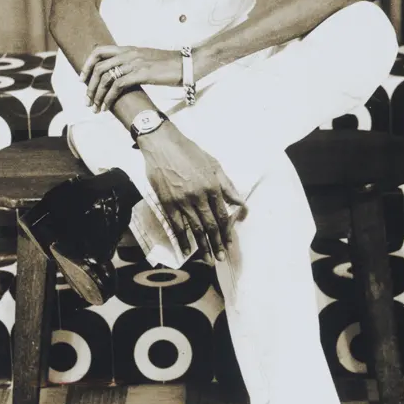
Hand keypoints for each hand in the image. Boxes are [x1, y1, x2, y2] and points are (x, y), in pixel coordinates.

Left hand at [80, 45, 181, 111]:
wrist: (187, 64)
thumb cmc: (170, 65)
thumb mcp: (148, 60)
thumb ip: (134, 64)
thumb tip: (124, 76)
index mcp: (129, 49)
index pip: (99, 51)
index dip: (87, 65)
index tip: (83, 79)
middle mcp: (128, 54)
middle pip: (98, 67)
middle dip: (89, 86)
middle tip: (87, 101)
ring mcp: (135, 63)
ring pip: (105, 78)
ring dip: (97, 95)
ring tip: (95, 108)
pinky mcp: (141, 73)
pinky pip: (117, 86)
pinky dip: (108, 98)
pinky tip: (107, 107)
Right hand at [137, 122, 245, 262]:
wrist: (162, 144)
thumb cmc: (189, 152)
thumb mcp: (213, 164)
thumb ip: (227, 185)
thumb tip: (240, 202)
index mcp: (213, 186)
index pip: (222, 215)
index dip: (227, 231)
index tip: (228, 244)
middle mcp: (200, 196)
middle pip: (210, 225)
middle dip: (216, 243)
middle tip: (219, 258)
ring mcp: (183, 200)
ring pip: (195, 228)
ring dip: (202, 246)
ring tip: (207, 259)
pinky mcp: (167, 202)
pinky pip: (176, 225)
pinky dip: (182, 239)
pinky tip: (186, 250)